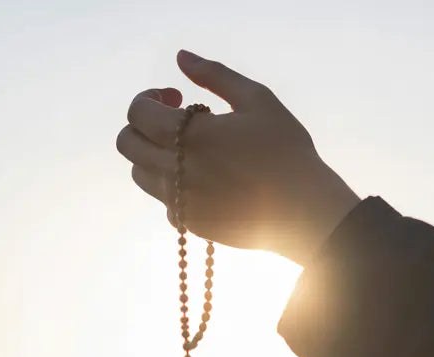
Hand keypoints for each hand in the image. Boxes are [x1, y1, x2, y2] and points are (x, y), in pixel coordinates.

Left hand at [116, 50, 361, 265]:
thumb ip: (214, 74)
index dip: (150, 97)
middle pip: (128, 144)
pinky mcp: (191, 223)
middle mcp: (177, 170)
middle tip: (175, 123)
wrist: (305, 209)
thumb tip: (181, 57)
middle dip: (143, 126)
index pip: (137, 112)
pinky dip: (175, 185)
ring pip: (140, 175)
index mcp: (190, 135)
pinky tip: (206, 179)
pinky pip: (164, 201)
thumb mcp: (257, 100)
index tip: (176, 97)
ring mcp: (181, 201)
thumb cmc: (286, 150)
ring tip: (191, 152)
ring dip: (155, 156)